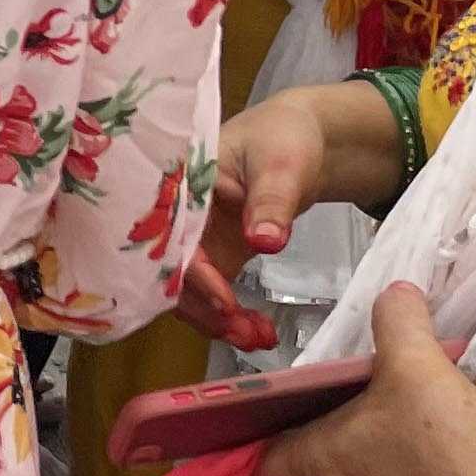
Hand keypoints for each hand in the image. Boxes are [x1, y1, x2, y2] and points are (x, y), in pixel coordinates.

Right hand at [171, 84, 355, 344]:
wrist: (304, 140)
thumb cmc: (285, 138)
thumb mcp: (282, 165)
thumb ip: (272, 203)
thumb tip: (264, 243)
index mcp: (180, 183)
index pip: (173, 234)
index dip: (193, 272)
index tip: (226, 301)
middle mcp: (178, 215)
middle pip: (172, 271)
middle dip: (204, 309)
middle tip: (244, 333)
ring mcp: (196, 237)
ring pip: (190, 291)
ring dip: (218, 320)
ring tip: (259, 338)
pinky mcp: (214, 254)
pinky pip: (211, 293)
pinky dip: (230, 317)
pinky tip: (259, 332)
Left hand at [254, 286, 475, 475]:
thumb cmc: (447, 440)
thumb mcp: (419, 361)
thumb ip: (398, 320)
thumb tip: (395, 293)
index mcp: (317, 462)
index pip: (263, 465)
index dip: (271, 441)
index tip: (294, 417)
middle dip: (319, 451)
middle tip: (351, 416)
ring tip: (389, 441)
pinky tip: (424, 474)